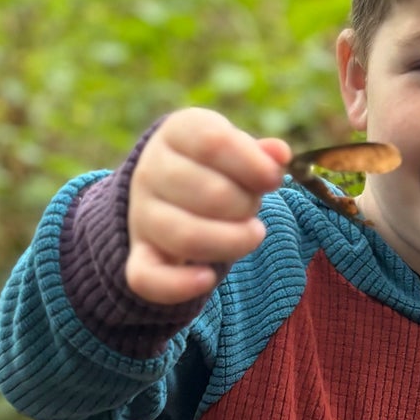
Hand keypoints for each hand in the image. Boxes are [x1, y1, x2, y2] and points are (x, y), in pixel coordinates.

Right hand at [126, 108, 291, 304]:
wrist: (165, 191)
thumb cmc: (214, 168)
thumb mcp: (234, 149)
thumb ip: (259, 154)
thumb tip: (281, 154)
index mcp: (176, 134)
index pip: (213, 143)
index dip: (252, 164)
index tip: (273, 179)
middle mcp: (150, 171)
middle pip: (209, 194)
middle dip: (246, 205)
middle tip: (253, 208)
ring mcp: (141, 216)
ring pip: (186, 237)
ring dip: (232, 241)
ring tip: (252, 235)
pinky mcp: (139, 255)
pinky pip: (148, 278)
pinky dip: (179, 285)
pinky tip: (208, 278)